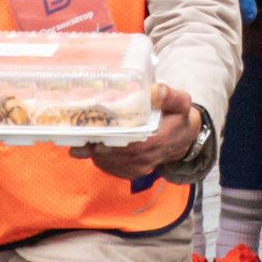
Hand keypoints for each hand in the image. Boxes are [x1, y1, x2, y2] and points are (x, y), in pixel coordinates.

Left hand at [81, 84, 199, 180]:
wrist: (183, 139)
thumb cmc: (178, 116)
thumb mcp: (181, 102)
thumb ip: (170, 96)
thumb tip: (156, 90)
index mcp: (159, 140)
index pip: (134, 145)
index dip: (113, 141)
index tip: (96, 134)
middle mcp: (148, 158)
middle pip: (117, 154)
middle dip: (97, 144)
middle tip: (79, 132)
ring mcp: (139, 167)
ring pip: (110, 162)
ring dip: (93, 152)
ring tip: (79, 137)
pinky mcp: (132, 171)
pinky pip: (110, 167)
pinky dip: (98, 158)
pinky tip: (89, 146)